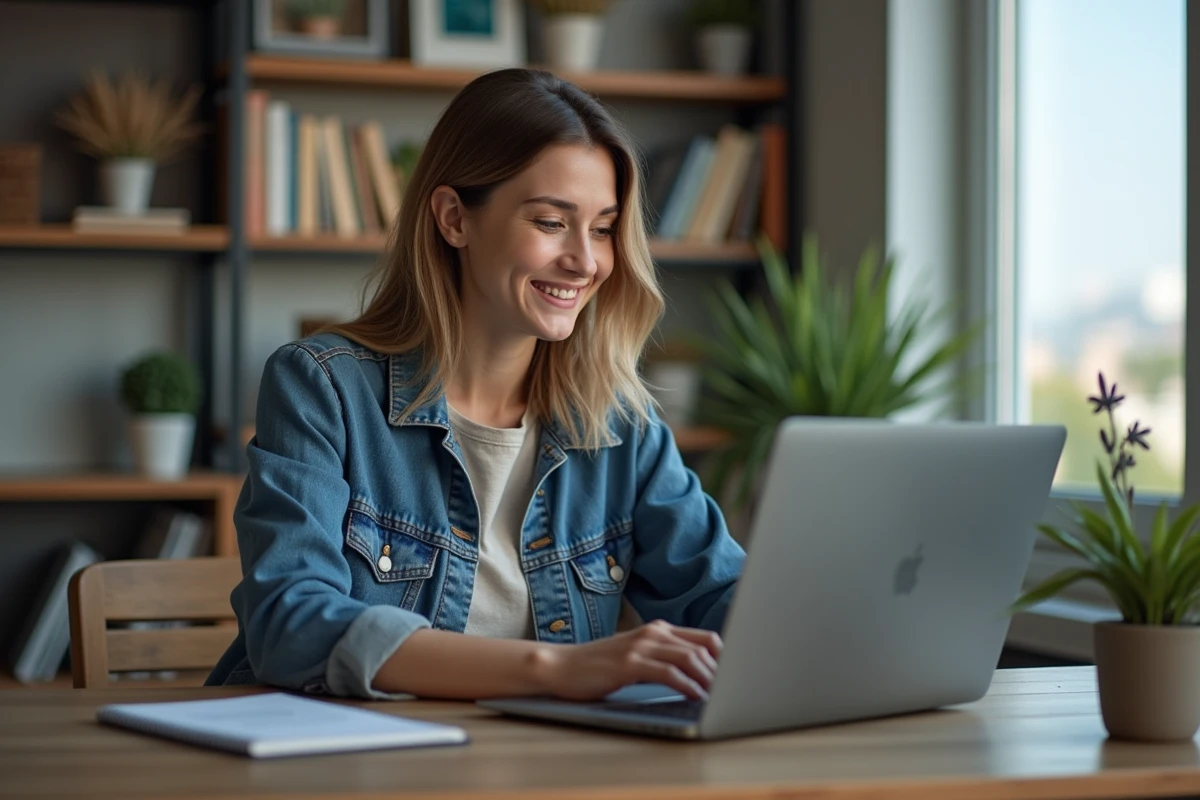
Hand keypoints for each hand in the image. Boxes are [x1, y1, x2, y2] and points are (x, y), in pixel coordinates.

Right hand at [533, 620, 721, 701]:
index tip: (736, 677)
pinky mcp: (630, 663)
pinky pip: (668, 673)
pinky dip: (687, 685)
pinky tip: (696, 696)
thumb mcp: (636, 656)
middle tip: (734, 690)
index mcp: (658, 630)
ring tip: (720, 696)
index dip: (725, 657)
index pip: (705, 638)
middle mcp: (653, 633)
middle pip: (703, 647)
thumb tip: (698, 674)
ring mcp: (641, 646)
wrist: (561, 665)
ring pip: (689, 658)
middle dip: (722, 670)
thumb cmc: (599, 665)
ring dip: (709, 679)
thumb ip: (663, 658)